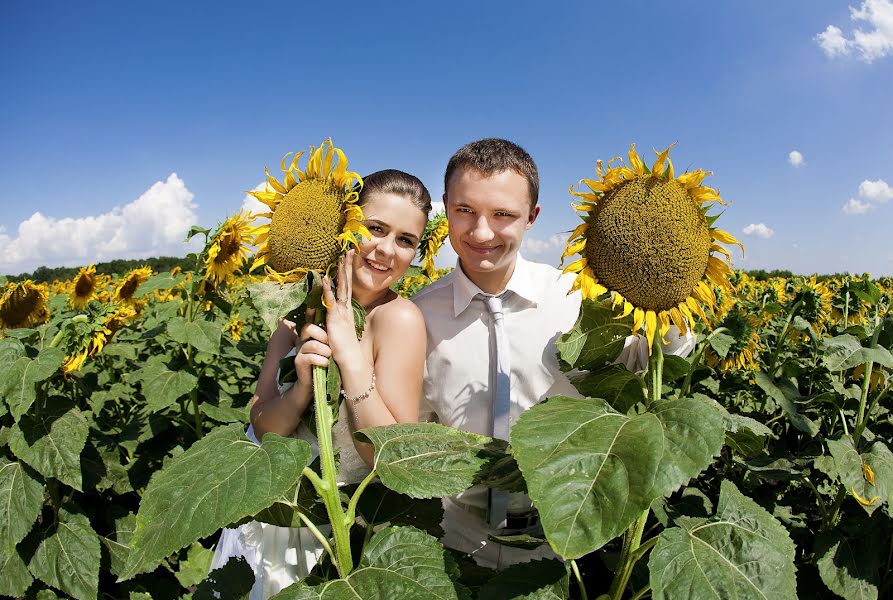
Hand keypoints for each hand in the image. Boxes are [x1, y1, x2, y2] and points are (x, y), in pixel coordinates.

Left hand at [320, 250, 363, 364]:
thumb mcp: (340, 331)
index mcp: (347, 310)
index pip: (347, 287)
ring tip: (342, 256)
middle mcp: (346, 308)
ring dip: (341, 272)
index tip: (349, 260)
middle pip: (347, 282)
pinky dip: (328, 289)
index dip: (348, 273)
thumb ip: (337, 321)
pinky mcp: (335, 319)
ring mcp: (341, 312)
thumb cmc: (345, 350)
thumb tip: (334, 316)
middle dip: (348, 266)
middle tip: (350, 250)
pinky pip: (331, 301)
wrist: (351, 362)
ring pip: (342, 287)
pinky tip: (325, 278)